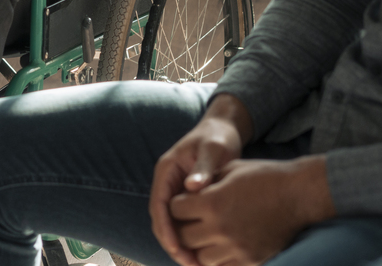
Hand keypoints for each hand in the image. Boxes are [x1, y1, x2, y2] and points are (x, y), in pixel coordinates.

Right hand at [151, 95, 251, 265]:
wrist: (223, 129)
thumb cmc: (217, 137)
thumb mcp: (213, 149)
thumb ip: (204, 168)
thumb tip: (193, 187)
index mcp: (166, 170)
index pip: (158, 205)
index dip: (165, 229)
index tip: (177, 248)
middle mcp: (167, 183)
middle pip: (161, 219)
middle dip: (171, 243)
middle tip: (189, 263)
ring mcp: (176, 191)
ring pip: (170, 223)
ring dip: (180, 244)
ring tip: (196, 264)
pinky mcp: (187, 198)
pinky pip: (183, 221)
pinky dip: (189, 237)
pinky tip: (203, 251)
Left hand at [169, 156, 333, 265]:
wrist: (300, 194)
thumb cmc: (264, 176)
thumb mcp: (229, 170)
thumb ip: (204, 183)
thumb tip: (186, 192)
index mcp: (212, 202)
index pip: (175, 209)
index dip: (178, 203)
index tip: (185, 201)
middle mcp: (220, 228)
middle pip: (184, 236)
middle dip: (184, 226)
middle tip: (192, 220)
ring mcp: (236, 247)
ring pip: (201, 257)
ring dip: (200, 246)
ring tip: (208, 235)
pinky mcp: (251, 259)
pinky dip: (220, 258)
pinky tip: (223, 245)